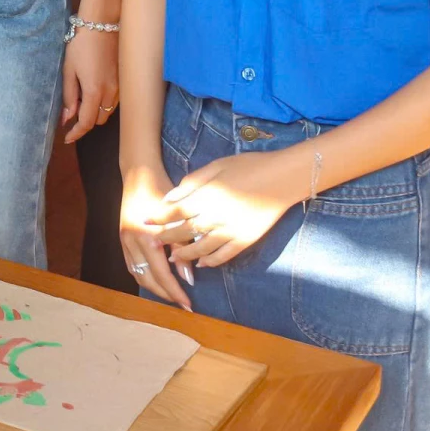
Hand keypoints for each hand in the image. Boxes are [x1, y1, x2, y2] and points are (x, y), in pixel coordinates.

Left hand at [60, 28, 118, 143]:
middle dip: (86, 121)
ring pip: (108, 111)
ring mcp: (120, 86)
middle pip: (99, 120)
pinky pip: (115, 100)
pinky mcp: (125, 79)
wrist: (103, 23)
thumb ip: (69, 96)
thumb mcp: (69, 70)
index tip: (67, 137)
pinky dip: (104, 102)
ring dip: (96, 112)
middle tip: (72, 112)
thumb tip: (67, 118)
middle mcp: (111, 92)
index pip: (87, 123)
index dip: (76, 133)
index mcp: (94, 91)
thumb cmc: (81, 44)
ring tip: (82, 99)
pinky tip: (94, 91)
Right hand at [121, 162, 191, 309]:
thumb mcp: (178, 218)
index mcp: (148, 237)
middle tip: (181, 303)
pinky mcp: (122, 237)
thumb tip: (188, 277)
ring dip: (153, 287)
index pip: (163, 274)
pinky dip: (143, 275)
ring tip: (169, 294)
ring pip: (137, 274)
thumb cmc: (162, 191)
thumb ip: (183, 248)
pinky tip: (154, 279)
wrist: (139, 174)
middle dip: (165, 294)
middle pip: (148, 279)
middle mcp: (133, 242)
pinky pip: (131, 265)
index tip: (188, 304)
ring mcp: (125, 240)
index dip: (175, 291)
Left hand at [146, 149, 307, 270]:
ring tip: (174, 258)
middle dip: (167, 238)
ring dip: (186, 255)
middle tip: (154, 242)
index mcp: (207, 197)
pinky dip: (212, 261)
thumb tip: (171, 196)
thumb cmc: (248, 166)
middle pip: (185, 232)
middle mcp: (216, 217)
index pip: (175, 211)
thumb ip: (192, 182)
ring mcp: (231, 231)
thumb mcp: (216, 166)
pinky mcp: (246, 240)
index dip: (159, 217)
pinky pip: (225, 256)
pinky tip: (203, 264)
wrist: (283, 178)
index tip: (146, 220)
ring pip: (202, 248)